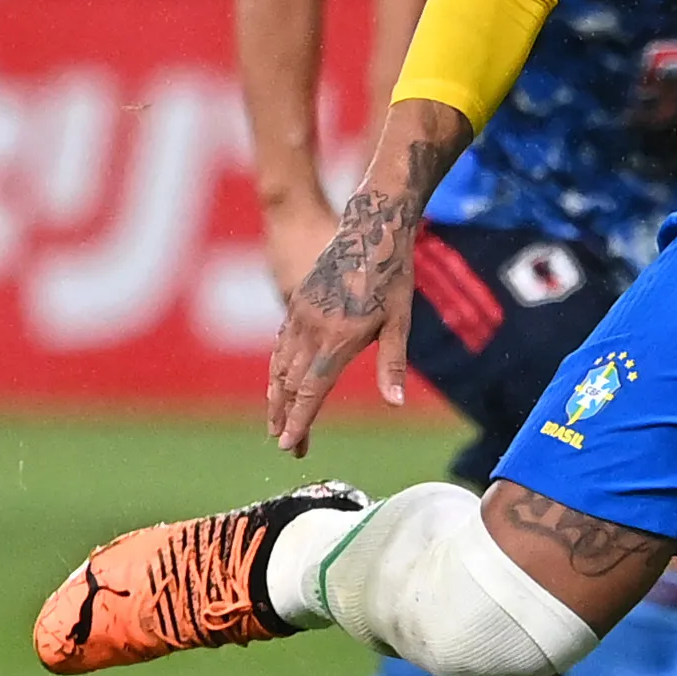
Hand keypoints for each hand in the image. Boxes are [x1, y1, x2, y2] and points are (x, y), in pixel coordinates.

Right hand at [267, 183, 418, 456]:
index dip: (300, 421)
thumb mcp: (400, 321)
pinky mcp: (296, 303)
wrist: (371, 227)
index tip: (289, 445)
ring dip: (276, 398)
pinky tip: (279, 384)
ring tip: (277, 424)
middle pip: (290, 384)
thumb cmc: (393, 275)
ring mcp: (300, 314)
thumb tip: (396, 404)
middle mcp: (312, 328)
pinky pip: (280, 345)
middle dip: (285, 419)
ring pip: (279, 366)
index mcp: (338, 337)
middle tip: (288, 448)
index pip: (312, 390)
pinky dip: (276, 370)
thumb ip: (392, 364)